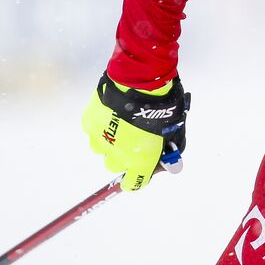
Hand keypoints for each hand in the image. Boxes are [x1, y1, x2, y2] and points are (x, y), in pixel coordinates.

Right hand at [80, 72, 188, 190]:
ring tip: (123, 121)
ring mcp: (100, 139)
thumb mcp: (174, 131)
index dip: (138, 178)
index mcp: (139, 161)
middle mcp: (116, 155)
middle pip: (116, 165)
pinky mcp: (89, 123)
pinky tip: (114, 111)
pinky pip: (94, 130)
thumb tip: (170, 162)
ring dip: (111, 140)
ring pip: (102, 148)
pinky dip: (102, 124)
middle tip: (134, 137)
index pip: (134, 183)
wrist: (140, 80)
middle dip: (124, 155)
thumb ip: (171, 150)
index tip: (140, 171)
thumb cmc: (161, 105)